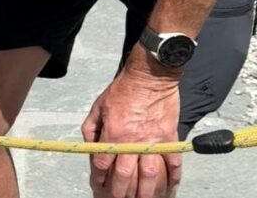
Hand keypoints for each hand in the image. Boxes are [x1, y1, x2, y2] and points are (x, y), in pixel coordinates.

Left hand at [81, 53, 181, 197]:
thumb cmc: (122, 90)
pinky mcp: (170, 139)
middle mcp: (133, 141)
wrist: (150, 77)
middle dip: (120, 192)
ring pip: (150, 175)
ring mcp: (154, 141)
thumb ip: (92, 129)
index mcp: (113, 133)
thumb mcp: (98, 107)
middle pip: (126, 175)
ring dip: (146, 192)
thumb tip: (90, 147)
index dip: (99, 177)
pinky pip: (173, 163)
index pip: (103, 162)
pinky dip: (173, 178)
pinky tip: (170, 189)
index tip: (98, 185)